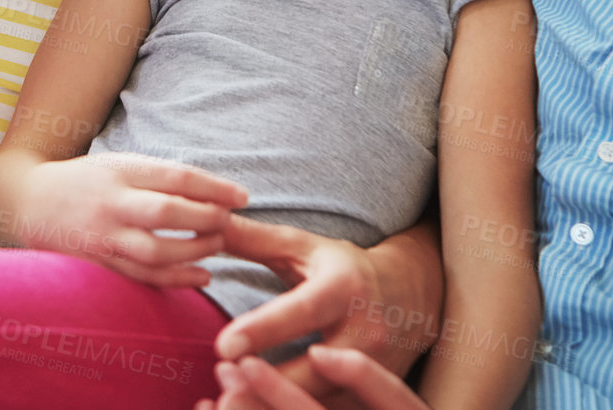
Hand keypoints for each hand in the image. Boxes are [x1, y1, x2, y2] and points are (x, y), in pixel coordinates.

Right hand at [4, 153, 247, 286]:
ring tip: (217, 246)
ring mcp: (102, 236)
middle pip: (167, 212)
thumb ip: (159, 176)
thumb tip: (213, 191)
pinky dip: (176, 280)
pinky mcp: (98, 264)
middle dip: (207, 219)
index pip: (176, 176)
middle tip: (230, 222)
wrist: (28, 202)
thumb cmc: (87, 181)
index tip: (242, 196)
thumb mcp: (119, 164)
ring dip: (195, 251)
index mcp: (119, 170)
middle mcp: (110, 203)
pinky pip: (142, 277)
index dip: (214, 187)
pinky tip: (201, 276)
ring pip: (156, 250)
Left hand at [210, 216, 439, 405]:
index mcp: (344, 289)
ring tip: (225, 404)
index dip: (263, 330)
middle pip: (312, 372)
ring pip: (318, 404)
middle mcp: (365, 335)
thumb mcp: (302, 247)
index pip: (301, 311)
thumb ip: (250, 239)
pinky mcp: (369, 402)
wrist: (411, 296)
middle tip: (219, 382)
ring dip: (272, 406)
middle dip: (265, 383)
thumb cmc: (341, 268)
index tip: (222, 346)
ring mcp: (372, 375)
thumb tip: (201, 221)